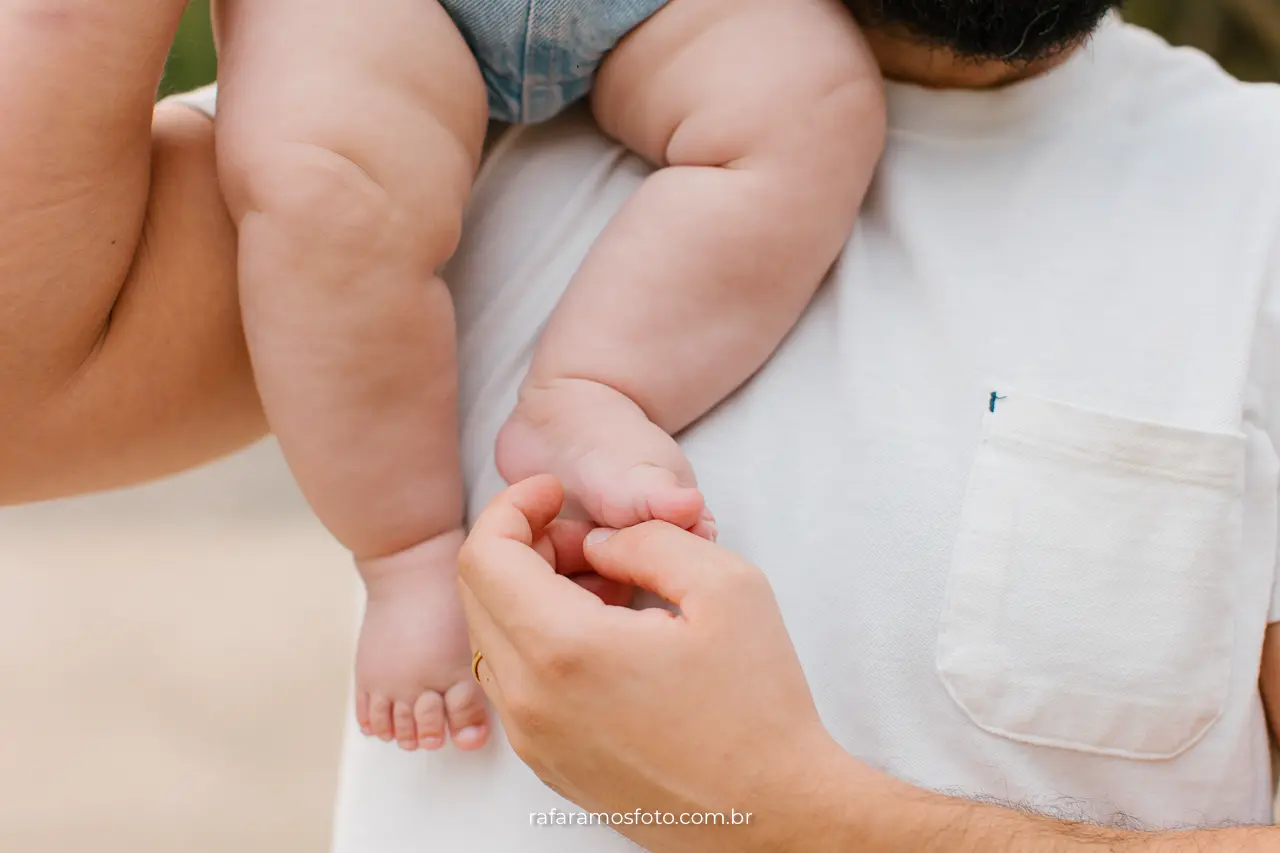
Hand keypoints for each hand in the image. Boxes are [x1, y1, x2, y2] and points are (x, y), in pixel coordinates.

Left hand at [457, 475, 848, 852]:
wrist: (772, 814)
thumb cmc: (758, 707)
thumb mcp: (726, 587)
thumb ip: (648, 540)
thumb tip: (599, 543)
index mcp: (563, 651)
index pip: (485, 555)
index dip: (512, 506)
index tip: (555, 491)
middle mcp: (528, 701)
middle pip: (479, 592)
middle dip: (524, 545)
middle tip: (592, 536)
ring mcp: (532, 739)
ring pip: (493, 636)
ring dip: (531, 593)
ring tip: (610, 586)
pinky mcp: (547, 762)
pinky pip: (515, 681)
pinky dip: (540, 639)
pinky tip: (606, 635)